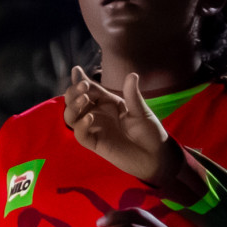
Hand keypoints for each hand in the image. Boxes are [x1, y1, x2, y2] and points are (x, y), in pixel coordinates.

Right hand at [64, 67, 174, 182]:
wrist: (155, 155)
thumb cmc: (150, 132)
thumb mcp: (141, 111)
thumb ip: (132, 95)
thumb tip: (132, 74)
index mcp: (107, 104)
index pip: (89, 90)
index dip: (80, 81)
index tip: (77, 70)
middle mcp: (97, 114)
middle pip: (74, 102)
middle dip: (73, 92)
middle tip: (83, 86)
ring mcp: (94, 129)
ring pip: (71, 117)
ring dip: (73, 107)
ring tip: (84, 99)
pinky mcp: (94, 143)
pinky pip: (80, 134)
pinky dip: (81, 126)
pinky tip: (90, 118)